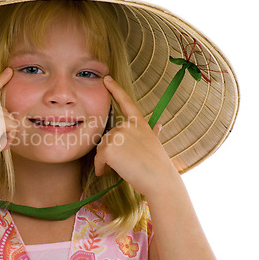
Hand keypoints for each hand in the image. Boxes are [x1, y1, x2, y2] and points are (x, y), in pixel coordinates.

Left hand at [94, 76, 178, 196]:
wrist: (160, 181)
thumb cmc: (158, 166)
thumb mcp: (155, 143)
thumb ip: (152, 132)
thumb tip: (158, 124)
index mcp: (140, 123)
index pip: (126, 102)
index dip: (115, 89)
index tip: (106, 78)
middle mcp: (128, 125)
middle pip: (107, 137)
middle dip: (110, 151)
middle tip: (125, 164)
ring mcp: (118, 135)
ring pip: (101, 148)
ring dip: (106, 161)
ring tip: (121, 169)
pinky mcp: (110, 148)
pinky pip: (98, 159)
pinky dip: (100, 167)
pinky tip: (107, 173)